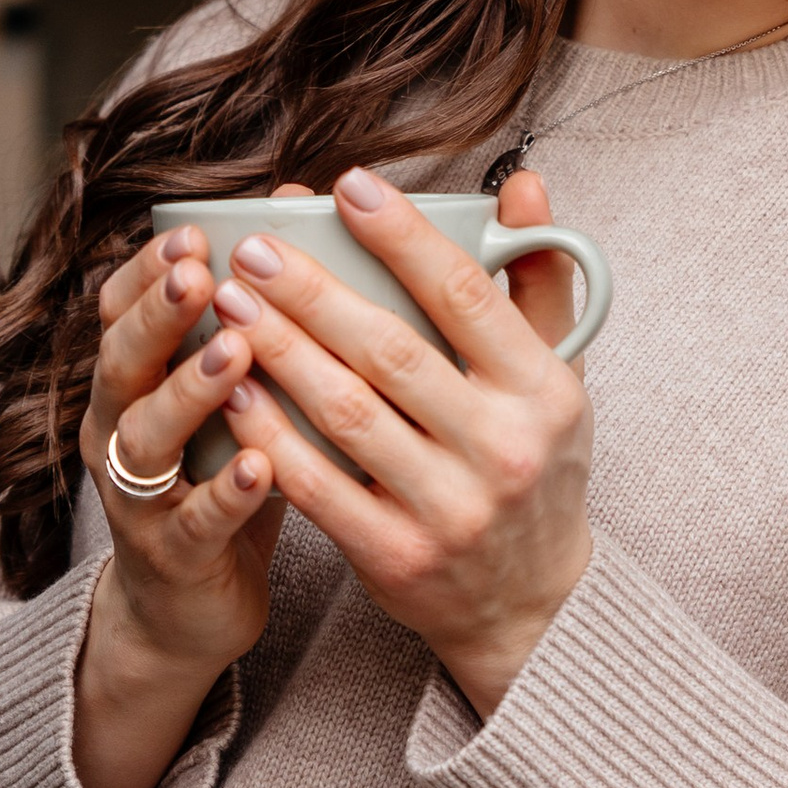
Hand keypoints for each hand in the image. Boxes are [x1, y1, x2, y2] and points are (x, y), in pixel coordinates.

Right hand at [74, 217, 287, 787]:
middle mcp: (118, 431)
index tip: (190, 230)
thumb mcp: (233, 390)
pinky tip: (261, 466)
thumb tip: (292, 206)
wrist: (190, 608)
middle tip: (199, 273)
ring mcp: (137, 499)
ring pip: (146, 438)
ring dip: (190, 392)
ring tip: (236, 352)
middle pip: (119, 362)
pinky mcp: (171, 558)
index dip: (145, 271)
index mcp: (130, 382)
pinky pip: (193, 523)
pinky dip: (225, 494)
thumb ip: (252, 311)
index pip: (117, 311)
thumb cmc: (224, 471)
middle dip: (157, 315)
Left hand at [207, 166, 593, 719]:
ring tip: (228, 303)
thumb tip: (520, 184)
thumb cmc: (537, 465)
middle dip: (313, 292)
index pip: (466, 294)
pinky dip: (270, 435)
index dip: (403, 236)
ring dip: (278, 351)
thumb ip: (538, 278)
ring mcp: (448, 508)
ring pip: (345, 413)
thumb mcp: (559, 376)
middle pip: (391, 351)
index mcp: (545, 390)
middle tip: (254, 249)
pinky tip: (233, 388)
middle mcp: (503, 448)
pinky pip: (318, 486)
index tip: (348, 186)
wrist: (532, 602)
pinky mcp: (396, 556)